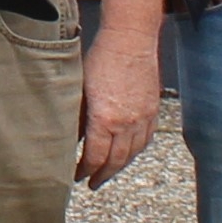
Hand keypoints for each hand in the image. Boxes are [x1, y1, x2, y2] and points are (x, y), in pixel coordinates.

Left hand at [75, 24, 160, 188]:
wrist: (130, 39)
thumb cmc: (100, 58)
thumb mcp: (79, 89)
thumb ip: (76, 117)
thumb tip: (69, 138)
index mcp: (105, 119)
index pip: (95, 156)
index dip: (85, 170)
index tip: (77, 176)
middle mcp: (127, 123)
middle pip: (115, 161)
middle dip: (102, 175)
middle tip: (92, 183)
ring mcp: (143, 118)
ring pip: (132, 153)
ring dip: (119, 166)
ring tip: (108, 173)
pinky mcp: (153, 110)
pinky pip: (146, 139)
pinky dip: (136, 151)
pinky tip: (128, 153)